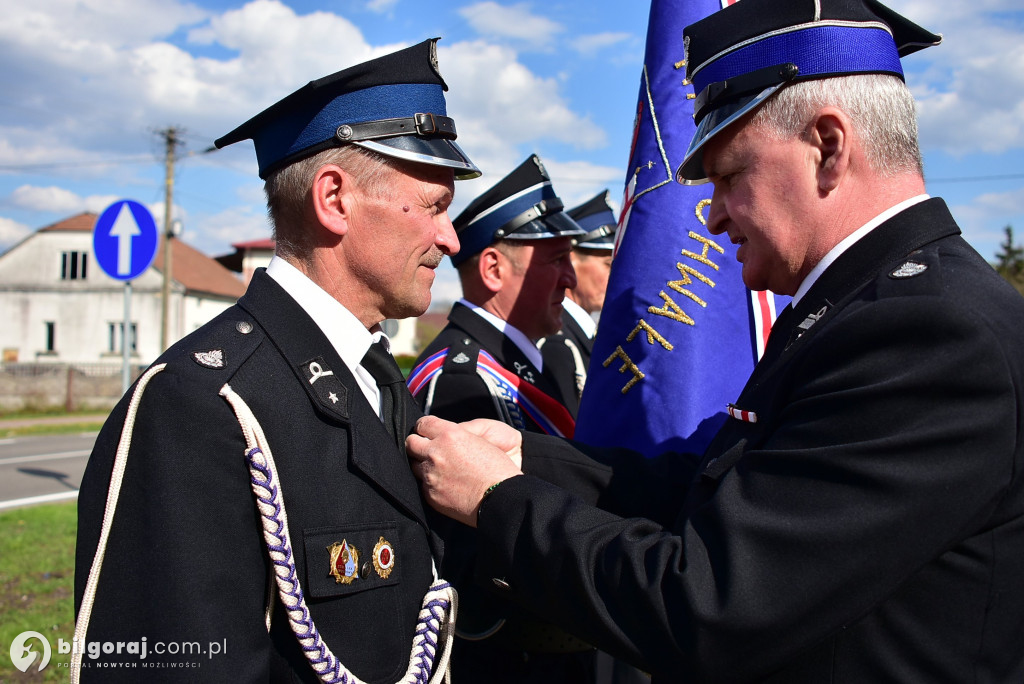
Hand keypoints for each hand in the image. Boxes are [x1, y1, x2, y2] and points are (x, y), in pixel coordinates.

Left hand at [407, 416, 523, 526]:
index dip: (424, 428)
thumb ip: (456, 436)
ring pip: (414, 465)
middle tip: (426, 450)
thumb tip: (442, 437)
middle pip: (411, 443)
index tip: (426, 433)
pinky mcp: (430, 494)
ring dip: (423, 465)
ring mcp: (430, 474)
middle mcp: (436, 452)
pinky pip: (423, 485)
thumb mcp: (479, 440)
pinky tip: (445, 485)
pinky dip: (431, 484)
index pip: (423, 424)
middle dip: (417, 445)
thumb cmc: (497, 469)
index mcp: (450, 435)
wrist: (501, 499)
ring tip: (439, 470)